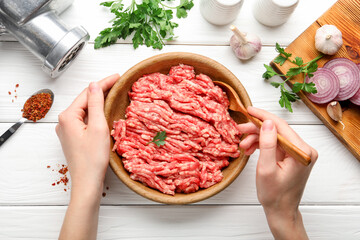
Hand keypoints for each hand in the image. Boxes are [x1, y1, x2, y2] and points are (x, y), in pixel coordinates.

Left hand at [56, 74, 118, 239]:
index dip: (104, 83)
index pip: (87, 93)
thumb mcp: (98, 127)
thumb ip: (96, 104)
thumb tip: (95, 85)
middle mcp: (64, 122)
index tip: (118, 77)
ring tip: (114, 95)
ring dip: (99, 102)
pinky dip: (95, 114)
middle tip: (118, 85)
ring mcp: (67, 131)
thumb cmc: (93, 158)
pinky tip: (105, 112)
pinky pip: (85, 120)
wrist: (87, 183)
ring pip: (85, 111)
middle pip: (85, 101)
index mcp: (68, 116)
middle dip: (101, 91)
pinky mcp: (73, 138)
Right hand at [238, 106, 317, 239]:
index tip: (248, 110)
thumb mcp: (266, 169)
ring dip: (257, 138)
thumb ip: (267, 144)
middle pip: (277, 130)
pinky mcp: (293, 156)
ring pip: (275, 136)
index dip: (263, 116)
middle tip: (240, 130)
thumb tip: (267, 122)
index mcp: (302, 152)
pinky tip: (251, 150)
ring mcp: (299, 153)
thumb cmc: (274, 195)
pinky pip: (276, 144)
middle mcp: (304, 150)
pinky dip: (262, 145)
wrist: (281, 211)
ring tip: (243, 145)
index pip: (281, 126)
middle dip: (257, 129)